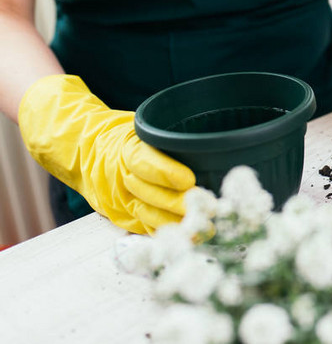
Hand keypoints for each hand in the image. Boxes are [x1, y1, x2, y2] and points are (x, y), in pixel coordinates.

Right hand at [18, 75, 194, 234]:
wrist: (86, 151)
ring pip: (145, 213)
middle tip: (203, 209)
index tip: (189, 180)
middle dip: (175, 204)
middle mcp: (120, 176)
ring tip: (199, 228)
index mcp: (126, 149)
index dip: (166, 172)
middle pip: (147, 193)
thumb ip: (167, 140)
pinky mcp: (121, 214)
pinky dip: (162, 233)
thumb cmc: (126, 137)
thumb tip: (209, 146)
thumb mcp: (142, 130)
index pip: (143, 162)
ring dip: (172, 223)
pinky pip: (142, 226)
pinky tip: (183, 237)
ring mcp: (119, 198)